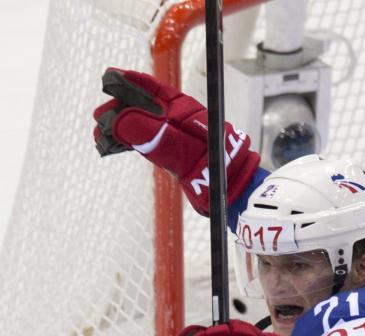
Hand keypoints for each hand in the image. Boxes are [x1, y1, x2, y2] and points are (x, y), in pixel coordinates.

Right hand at [93, 67, 258, 215]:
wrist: (230, 192)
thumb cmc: (214, 168)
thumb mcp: (181, 151)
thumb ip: (153, 136)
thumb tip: (120, 121)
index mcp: (183, 110)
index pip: (154, 88)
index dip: (132, 83)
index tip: (110, 80)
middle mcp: (177, 120)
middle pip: (143, 106)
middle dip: (119, 109)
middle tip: (99, 118)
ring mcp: (173, 136)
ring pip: (141, 124)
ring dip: (120, 128)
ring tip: (100, 135)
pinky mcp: (171, 153)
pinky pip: (145, 141)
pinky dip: (129, 142)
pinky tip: (114, 144)